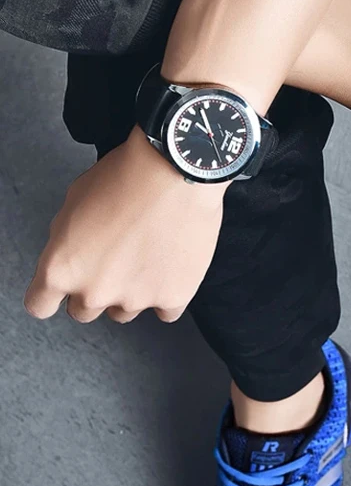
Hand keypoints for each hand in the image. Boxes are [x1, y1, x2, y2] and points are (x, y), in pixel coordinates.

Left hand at [24, 126, 227, 323]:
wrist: (175, 174)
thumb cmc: (125, 179)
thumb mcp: (72, 204)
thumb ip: (66, 242)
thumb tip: (75, 255)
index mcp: (61, 269)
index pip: (40, 305)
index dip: (50, 294)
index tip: (61, 288)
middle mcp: (96, 291)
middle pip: (83, 311)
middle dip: (92, 291)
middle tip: (110, 263)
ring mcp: (137, 299)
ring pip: (124, 312)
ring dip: (129, 293)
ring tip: (144, 259)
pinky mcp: (174, 296)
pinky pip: (166, 312)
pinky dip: (167, 295)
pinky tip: (169, 270)